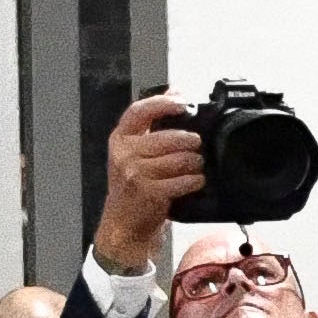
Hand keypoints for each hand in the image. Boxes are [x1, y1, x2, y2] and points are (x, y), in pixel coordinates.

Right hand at [92, 95, 207, 271]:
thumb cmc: (131, 188)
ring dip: (194, 162)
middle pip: (166, 138)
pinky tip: (196, 181)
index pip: (139, 111)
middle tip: (197, 144)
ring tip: (197, 164)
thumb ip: (152, 123)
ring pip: (177, 159)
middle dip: (188, 141)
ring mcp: (135, 174)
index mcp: (120, 139)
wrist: (122, 226)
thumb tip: (175, 91)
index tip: (182, 101)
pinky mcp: (149, 193)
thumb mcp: (134, 152)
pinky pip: (182, 181)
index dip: (163, 103)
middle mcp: (124, 154)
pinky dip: (194, 181)